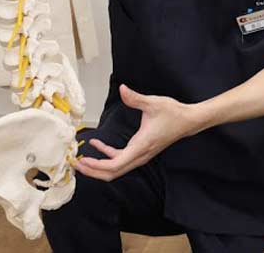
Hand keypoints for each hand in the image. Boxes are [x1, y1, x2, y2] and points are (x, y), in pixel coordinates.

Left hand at [75, 85, 200, 181]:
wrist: (188, 121)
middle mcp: (140, 155)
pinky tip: (98, 144)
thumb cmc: (173, 113)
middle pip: (112, 173)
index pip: (115, 165)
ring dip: (99, 166)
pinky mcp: (141, 150)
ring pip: (116, 169)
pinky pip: (121, 159)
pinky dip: (108, 155)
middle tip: (76, 164)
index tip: (83, 160)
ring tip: (83, 158)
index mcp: (141, 146)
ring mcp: (141, 155)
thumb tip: (123, 89)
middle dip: (93, 171)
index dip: (97, 166)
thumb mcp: (153, 103)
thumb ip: (135, 98)